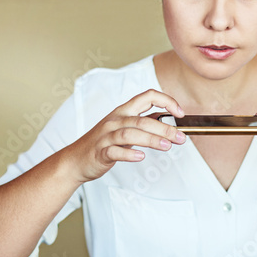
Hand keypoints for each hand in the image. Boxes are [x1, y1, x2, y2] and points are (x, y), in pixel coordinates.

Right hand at [63, 89, 185, 182]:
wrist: (75, 159)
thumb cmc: (102, 143)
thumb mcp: (123, 127)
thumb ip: (143, 123)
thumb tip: (168, 121)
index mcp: (123, 111)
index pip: (147, 97)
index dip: (166, 101)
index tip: (180, 113)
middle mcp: (115, 120)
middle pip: (142, 120)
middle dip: (165, 128)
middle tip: (181, 137)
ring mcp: (106, 136)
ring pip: (130, 133)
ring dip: (151, 139)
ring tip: (167, 146)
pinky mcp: (101, 152)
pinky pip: (115, 151)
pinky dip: (128, 153)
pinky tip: (140, 157)